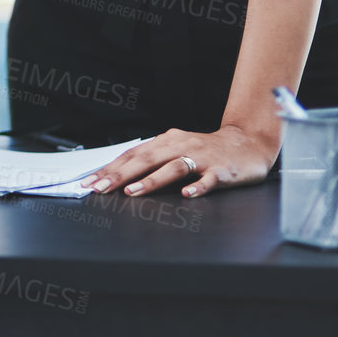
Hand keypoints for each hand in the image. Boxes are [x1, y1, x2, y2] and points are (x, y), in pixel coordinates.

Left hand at [81, 124, 279, 198]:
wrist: (248, 143)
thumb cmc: (206, 150)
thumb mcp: (175, 149)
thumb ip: (152, 160)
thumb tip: (120, 174)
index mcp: (165, 142)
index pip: (132, 155)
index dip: (109, 168)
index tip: (90, 182)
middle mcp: (180, 146)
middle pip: (146, 160)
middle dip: (120, 175)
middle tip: (100, 188)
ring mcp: (202, 158)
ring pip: (173, 167)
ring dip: (152, 180)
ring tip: (133, 192)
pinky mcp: (222, 170)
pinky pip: (209, 179)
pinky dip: (198, 186)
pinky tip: (187, 195)